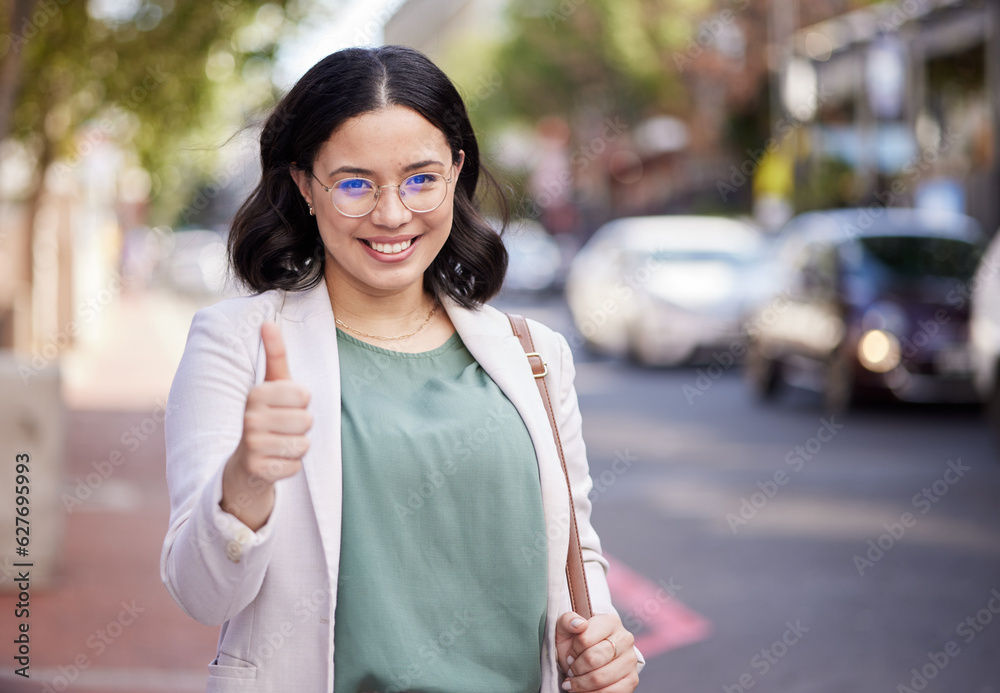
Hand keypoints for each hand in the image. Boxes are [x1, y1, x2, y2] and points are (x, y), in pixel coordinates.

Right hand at [221, 322, 312, 529]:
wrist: (243, 466)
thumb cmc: (265, 418)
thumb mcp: (271, 386)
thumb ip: (275, 354)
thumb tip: (268, 321)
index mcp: (256, 394)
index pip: (304, 395)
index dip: (302, 404)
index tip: (285, 408)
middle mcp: (250, 417)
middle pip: (306, 420)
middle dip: (300, 427)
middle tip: (282, 430)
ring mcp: (251, 445)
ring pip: (303, 444)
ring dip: (297, 447)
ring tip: (278, 445)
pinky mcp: (257, 470)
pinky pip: (296, 466)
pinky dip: (290, 466)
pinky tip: (274, 462)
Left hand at [555, 612, 638, 691]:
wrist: (590, 657)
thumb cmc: (576, 642)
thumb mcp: (566, 629)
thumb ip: (567, 621)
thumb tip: (579, 624)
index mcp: (610, 621)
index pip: (584, 639)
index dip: (573, 651)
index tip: (570, 655)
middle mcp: (625, 639)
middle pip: (593, 659)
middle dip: (576, 668)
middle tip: (572, 670)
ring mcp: (631, 660)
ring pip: (600, 678)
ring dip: (581, 684)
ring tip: (575, 681)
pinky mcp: (632, 680)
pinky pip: (611, 692)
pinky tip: (584, 691)